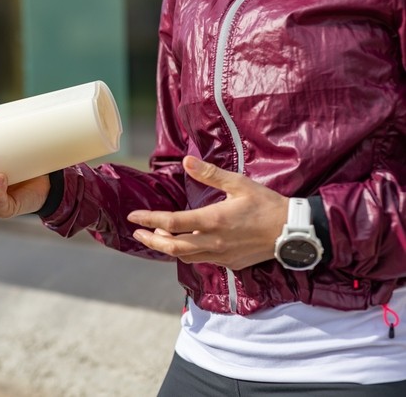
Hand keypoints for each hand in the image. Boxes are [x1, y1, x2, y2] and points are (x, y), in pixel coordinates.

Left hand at [127, 156, 288, 269]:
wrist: (292, 232)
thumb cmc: (266, 204)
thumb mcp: (239, 184)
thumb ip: (210, 174)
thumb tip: (187, 161)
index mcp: (213, 220)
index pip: (171, 223)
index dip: (149, 220)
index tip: (133, 217)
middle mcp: (213, 242)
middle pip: (171, 247)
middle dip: (150, 240)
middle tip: (137, 232)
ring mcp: (220, 256)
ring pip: (184, 256)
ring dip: (167, 248)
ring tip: (157, 236)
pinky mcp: (229, 264)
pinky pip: (200, 260)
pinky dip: (186, 252)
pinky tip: (184, 243)